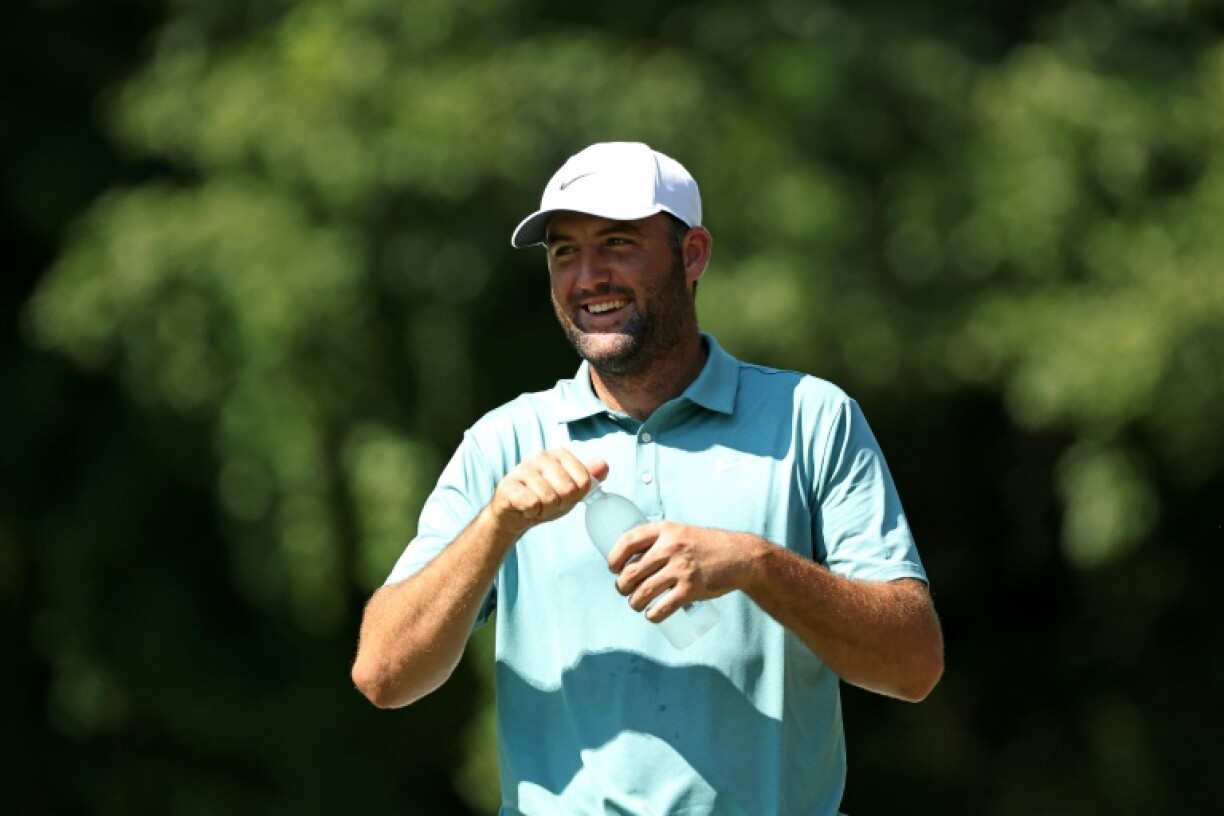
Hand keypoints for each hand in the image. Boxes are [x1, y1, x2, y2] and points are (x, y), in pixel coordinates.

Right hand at [488, 449, 607, 537]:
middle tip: (549, 502)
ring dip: (545, 510)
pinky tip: (525, 508)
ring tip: (536, 505)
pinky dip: (531, 513)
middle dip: (560, 504)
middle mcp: (540, 456)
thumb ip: (591, 477)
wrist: (515, 514)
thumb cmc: (546, 498)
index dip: (577, 495)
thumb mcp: (573, 489)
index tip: (564, 495)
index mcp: (559, 453)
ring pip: (549, 498)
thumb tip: (603, 464)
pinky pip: (531, 504)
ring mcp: (522, 469)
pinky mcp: (507, 485)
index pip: (584, 480)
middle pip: (568, 489)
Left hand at [607, 523, 759, 620]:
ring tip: (636, 604)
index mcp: (665, 530)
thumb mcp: (682, 532)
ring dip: (634, 602)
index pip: (628, 541)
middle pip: (631, 572)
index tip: (613, 568)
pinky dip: (652, 615)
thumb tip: (632, 556)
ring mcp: (681, 569)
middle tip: (624, 590)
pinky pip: (662, 607)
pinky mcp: (691, 589)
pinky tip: (651, 615)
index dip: (614, 557)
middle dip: (622, 586)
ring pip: (643, 592)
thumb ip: (660, 540)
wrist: (740, 556)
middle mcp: (670, 547)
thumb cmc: (707, 546)